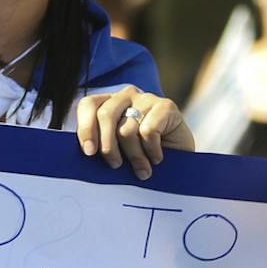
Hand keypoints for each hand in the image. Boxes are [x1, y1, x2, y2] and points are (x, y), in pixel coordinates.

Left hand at [75, 88, 192, 179]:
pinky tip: (157, 159)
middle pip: (105, 115)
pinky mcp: (166, 106)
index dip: (85, 128)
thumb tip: (86, 152)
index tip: (89, 152)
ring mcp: (147, 99)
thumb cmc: (143, 158)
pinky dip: (151, 151)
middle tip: (115, 166)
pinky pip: (148, 131)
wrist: (180, 165)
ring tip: (142, 171)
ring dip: (134, 157)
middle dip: (108, 146)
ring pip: (127, 129)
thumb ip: (101, 146)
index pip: (89, 105)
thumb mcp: (117, 152)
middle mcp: (127, 96)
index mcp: (109, 103)